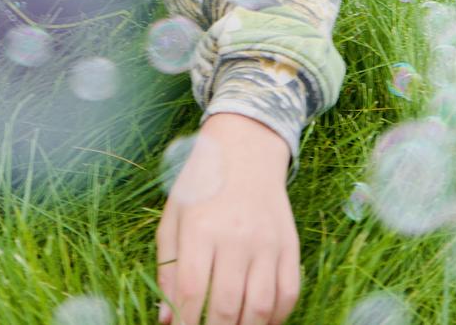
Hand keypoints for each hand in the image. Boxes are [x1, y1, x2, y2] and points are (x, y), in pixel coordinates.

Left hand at [156, 113, 299, 324]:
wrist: (245, 148)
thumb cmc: (201, 184)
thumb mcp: (173, 216)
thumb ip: (167, 268)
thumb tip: (165, 319)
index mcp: (200, 226)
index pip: (192, 290)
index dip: (186, 322)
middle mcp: (235, 236)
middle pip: (227, 305)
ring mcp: (266, 242)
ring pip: (260, 307)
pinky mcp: (289, 245)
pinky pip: (288, 294)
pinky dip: (276, 317)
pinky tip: (259, 320)